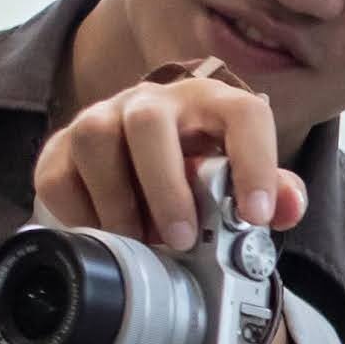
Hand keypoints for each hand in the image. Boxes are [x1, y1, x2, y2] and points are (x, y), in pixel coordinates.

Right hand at [36, 69, 304, 244]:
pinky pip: (59, 175)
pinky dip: (81, 214)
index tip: (256, 215)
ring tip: (140, 242)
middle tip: (183, 239)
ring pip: (95, 139)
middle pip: (148, 122)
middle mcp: (153, 101)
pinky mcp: (61, 147)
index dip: (254, 162)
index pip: (242, 114)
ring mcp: (101, 117)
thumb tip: (286, 207)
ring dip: (118, 201)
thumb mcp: (241, 179)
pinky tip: (107, 234)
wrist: (138, 163)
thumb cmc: (199, 171)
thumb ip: (275, 192)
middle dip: (166, 187)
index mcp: (211, 104)